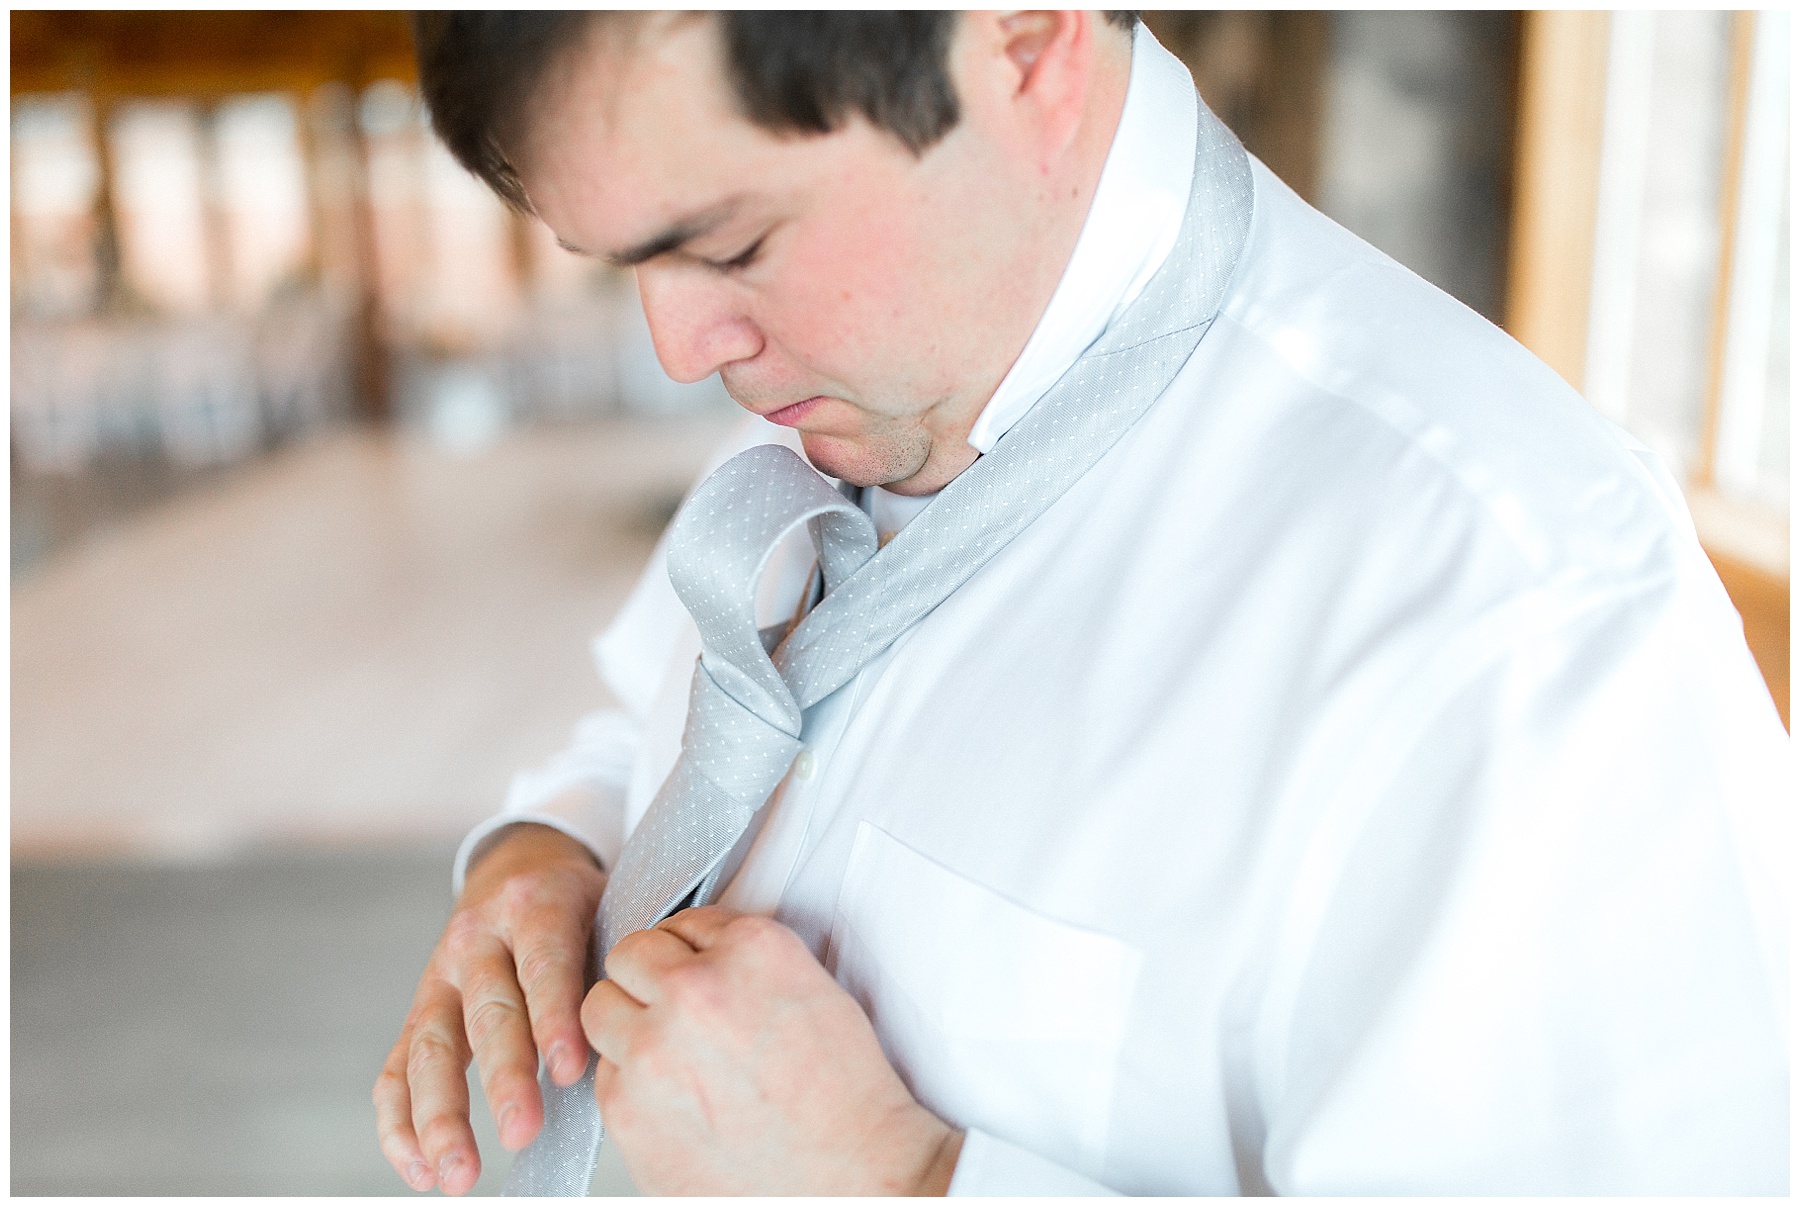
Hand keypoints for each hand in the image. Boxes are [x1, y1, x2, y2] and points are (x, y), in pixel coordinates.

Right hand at [374, 824, 606, 1194]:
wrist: (521, 864)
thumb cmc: (583, 903)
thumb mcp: (608, 902)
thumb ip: (616, 959)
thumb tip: (636, 1034)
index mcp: (536, 902)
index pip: (545, 961)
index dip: (555, 1014)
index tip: (571, 1070)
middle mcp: (479, 936)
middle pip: (488, 1011)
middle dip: (505, 1077)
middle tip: (522, 1133)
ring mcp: (440, 974)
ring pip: (431, 1046)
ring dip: (442, 1116)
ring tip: (460, 1176)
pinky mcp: (419, 1008)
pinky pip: (397, 1068)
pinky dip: (401, 1122)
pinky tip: (421, 1169)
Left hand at [585, 905, 963, 1194]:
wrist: (852, 1175)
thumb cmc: (843, 1094)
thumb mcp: (809, 987)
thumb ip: (742, 958)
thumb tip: (692, 953)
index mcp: (750, 949)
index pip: (684, 922)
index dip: (692, 954)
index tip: (702, 978)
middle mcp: (694, 990)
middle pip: (628, 955)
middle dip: (648, 979)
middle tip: (675, 1013)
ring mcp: (654, 1049)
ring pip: (598, 1008)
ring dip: (626, 1024)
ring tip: (668, 1055)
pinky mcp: (628, 1108)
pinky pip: (604, 1077)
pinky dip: (630, 1084)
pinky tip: (675, 1101)